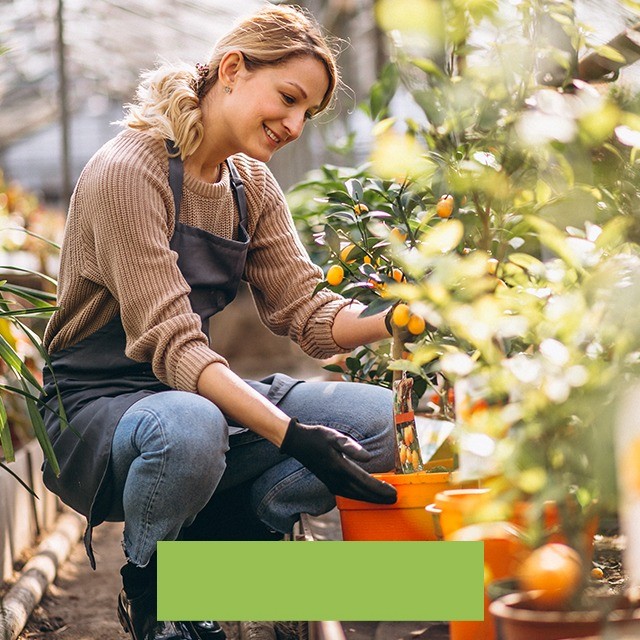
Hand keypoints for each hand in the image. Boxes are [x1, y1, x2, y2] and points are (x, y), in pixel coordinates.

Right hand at [279, 418, 396, 504]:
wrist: (298, 443)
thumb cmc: (317, 437)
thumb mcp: (334, 436)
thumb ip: (351, 447)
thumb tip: (368, 457)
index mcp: (340, 467)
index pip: (365, 482)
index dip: (380, 489)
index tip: (394, 493)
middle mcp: (336, 479)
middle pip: (362, 493)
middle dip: (379, 497)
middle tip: (395, 500)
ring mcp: (332, 483)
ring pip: (356, 496)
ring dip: (371, 499)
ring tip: (385, 500)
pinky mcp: (329, 483)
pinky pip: (349, 494)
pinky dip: (361, 497)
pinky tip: (367, 495)